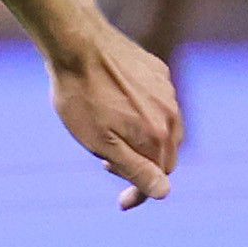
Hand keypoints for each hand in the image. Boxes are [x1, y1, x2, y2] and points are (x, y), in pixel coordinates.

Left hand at [49, 15, 182, 208]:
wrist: (77, 44)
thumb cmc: (82, 97)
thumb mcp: (102, 144)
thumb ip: (135, 170)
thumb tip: (164, 193)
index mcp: (158, 135)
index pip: (159, 177)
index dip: (140, 193)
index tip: (121, 202)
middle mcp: (170, 113)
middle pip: (165, 155)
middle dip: (141, 167)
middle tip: (107, 166)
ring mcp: (166, 89)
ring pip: (162, 128)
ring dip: (141, 141)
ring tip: (108, 137)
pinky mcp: (157, 71)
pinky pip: (157, 103)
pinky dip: (142, 116)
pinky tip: (115, 110)